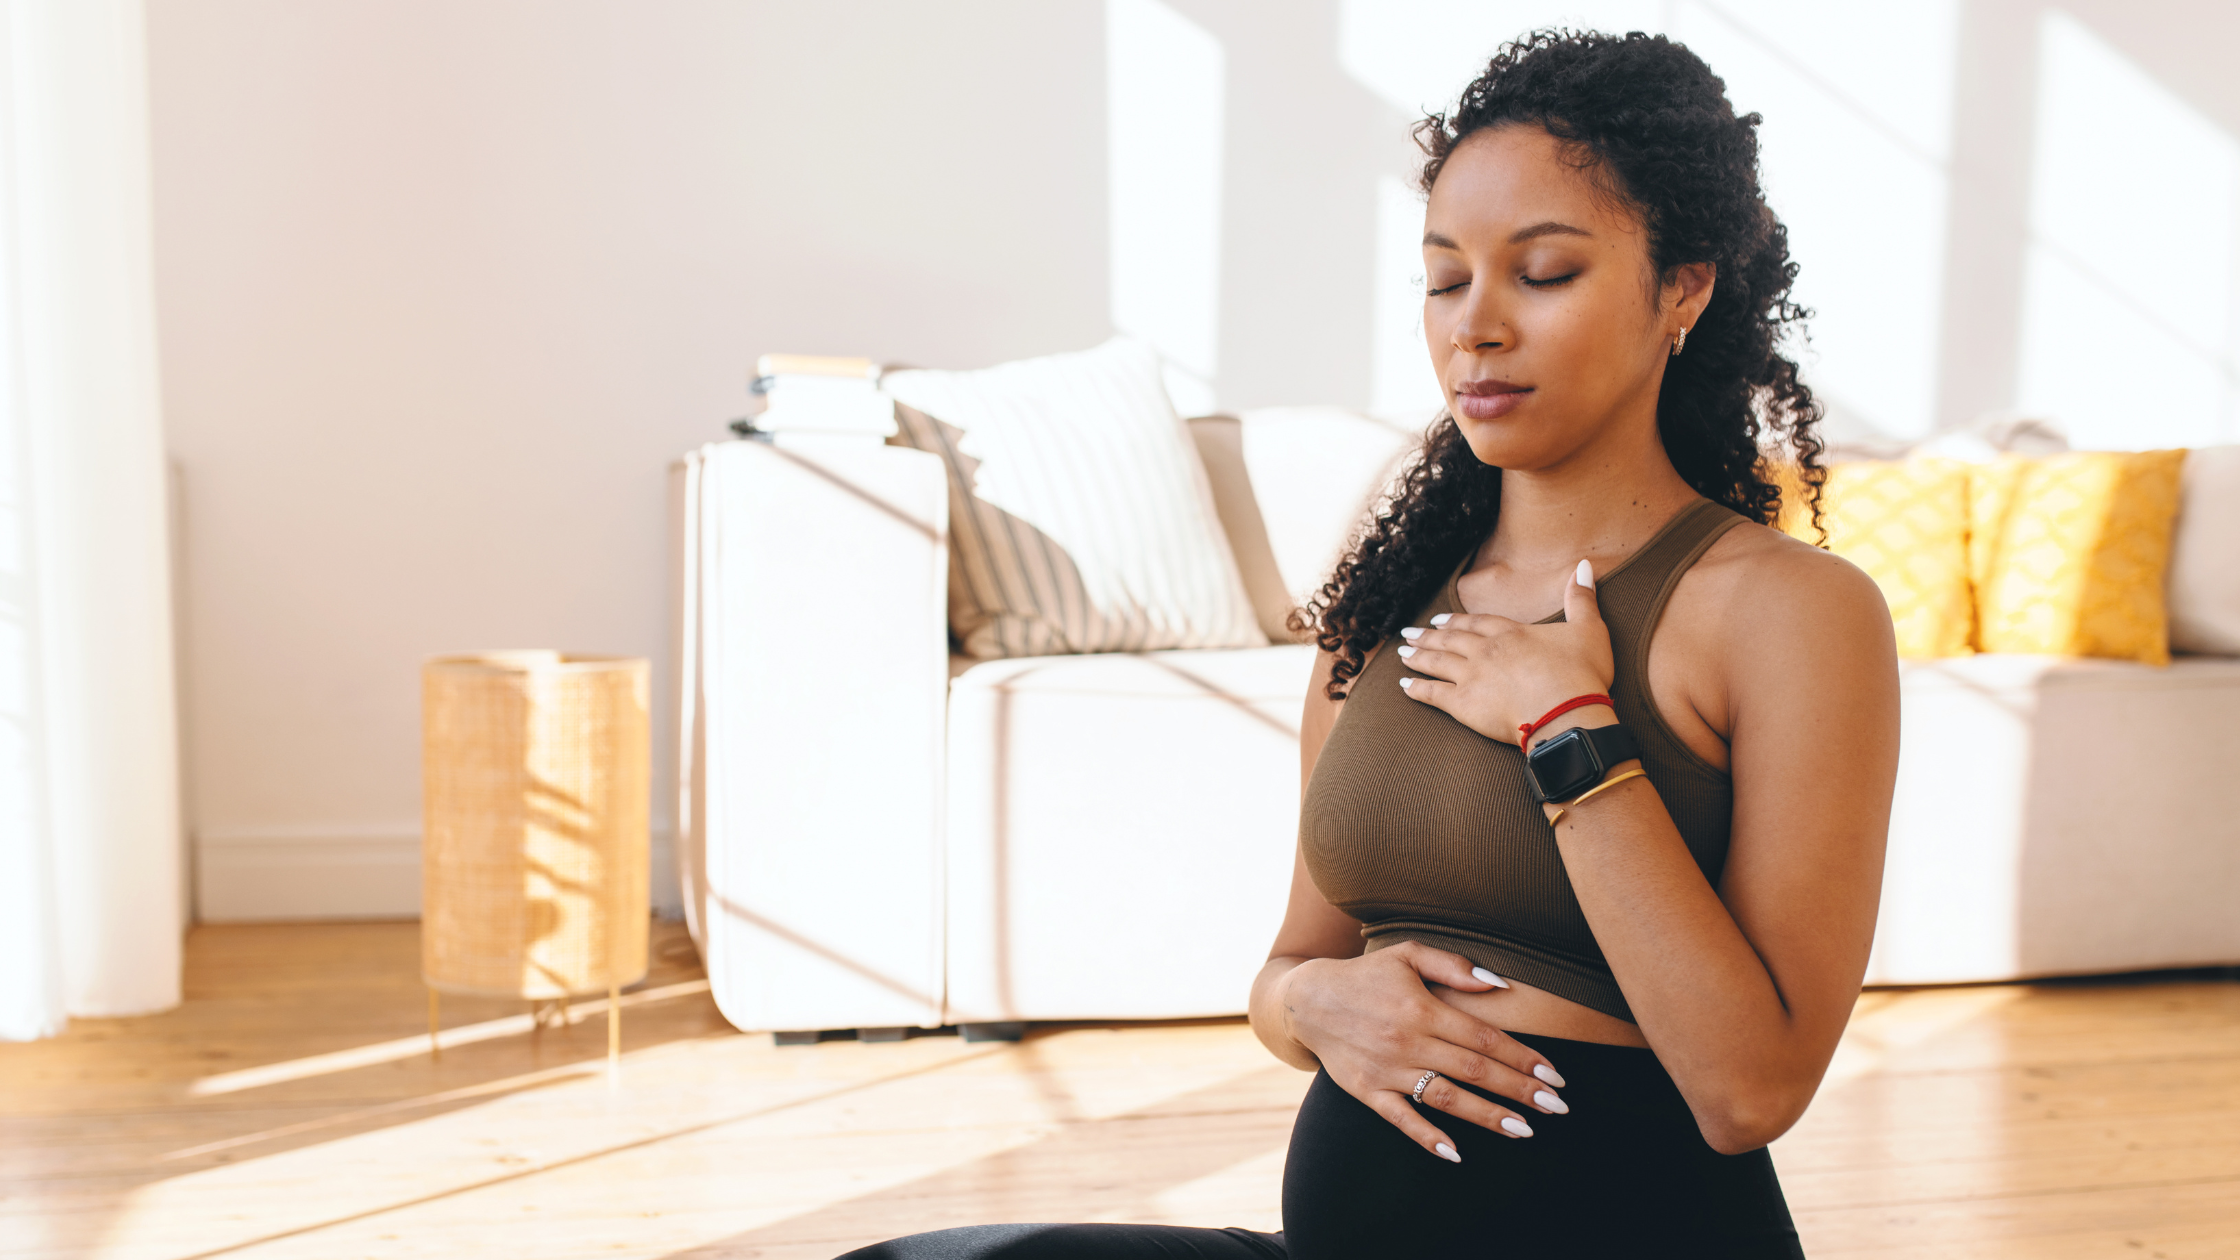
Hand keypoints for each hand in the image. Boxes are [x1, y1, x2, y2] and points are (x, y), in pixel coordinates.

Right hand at [1278, 942, 1569, 1162]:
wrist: (1306, 1000)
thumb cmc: (1366, 974)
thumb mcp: (1407, 954)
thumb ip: (1454, 966)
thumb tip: (1500, 984)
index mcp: (1422, 1007)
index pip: (1485, 1038)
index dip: (1524, 1058)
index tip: (1554, 1076)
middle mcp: (1407, 1041)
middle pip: (1474, 1070)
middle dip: (1519, 1091)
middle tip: (1556, 1109)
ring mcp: (1387, 1070)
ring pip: (1446, 1098)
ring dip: (1487, 1116)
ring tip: (1524, 1130)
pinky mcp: (1367, 1091)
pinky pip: (1401, 1119)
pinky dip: (1427, 1137)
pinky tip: (1456, 1153)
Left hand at [1396, 559, 1613, 744]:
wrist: (1566, 714)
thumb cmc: (1581, 676)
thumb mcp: (1589, 630)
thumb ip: (1582, 599)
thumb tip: (1584, 566)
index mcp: (1512, 633)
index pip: (1478, 622)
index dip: (1458, 620)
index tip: (1440, 618)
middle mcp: (1486, 650)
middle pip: (1451, 638)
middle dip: (1429, 635)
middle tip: (1410, 632)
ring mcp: (1471, 675)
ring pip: (1437, 661)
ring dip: (1418, 655)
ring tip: (1402, 652)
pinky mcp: (1463, 703)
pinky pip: (1432, 692)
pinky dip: (1416, 688)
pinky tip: (1404, 685)